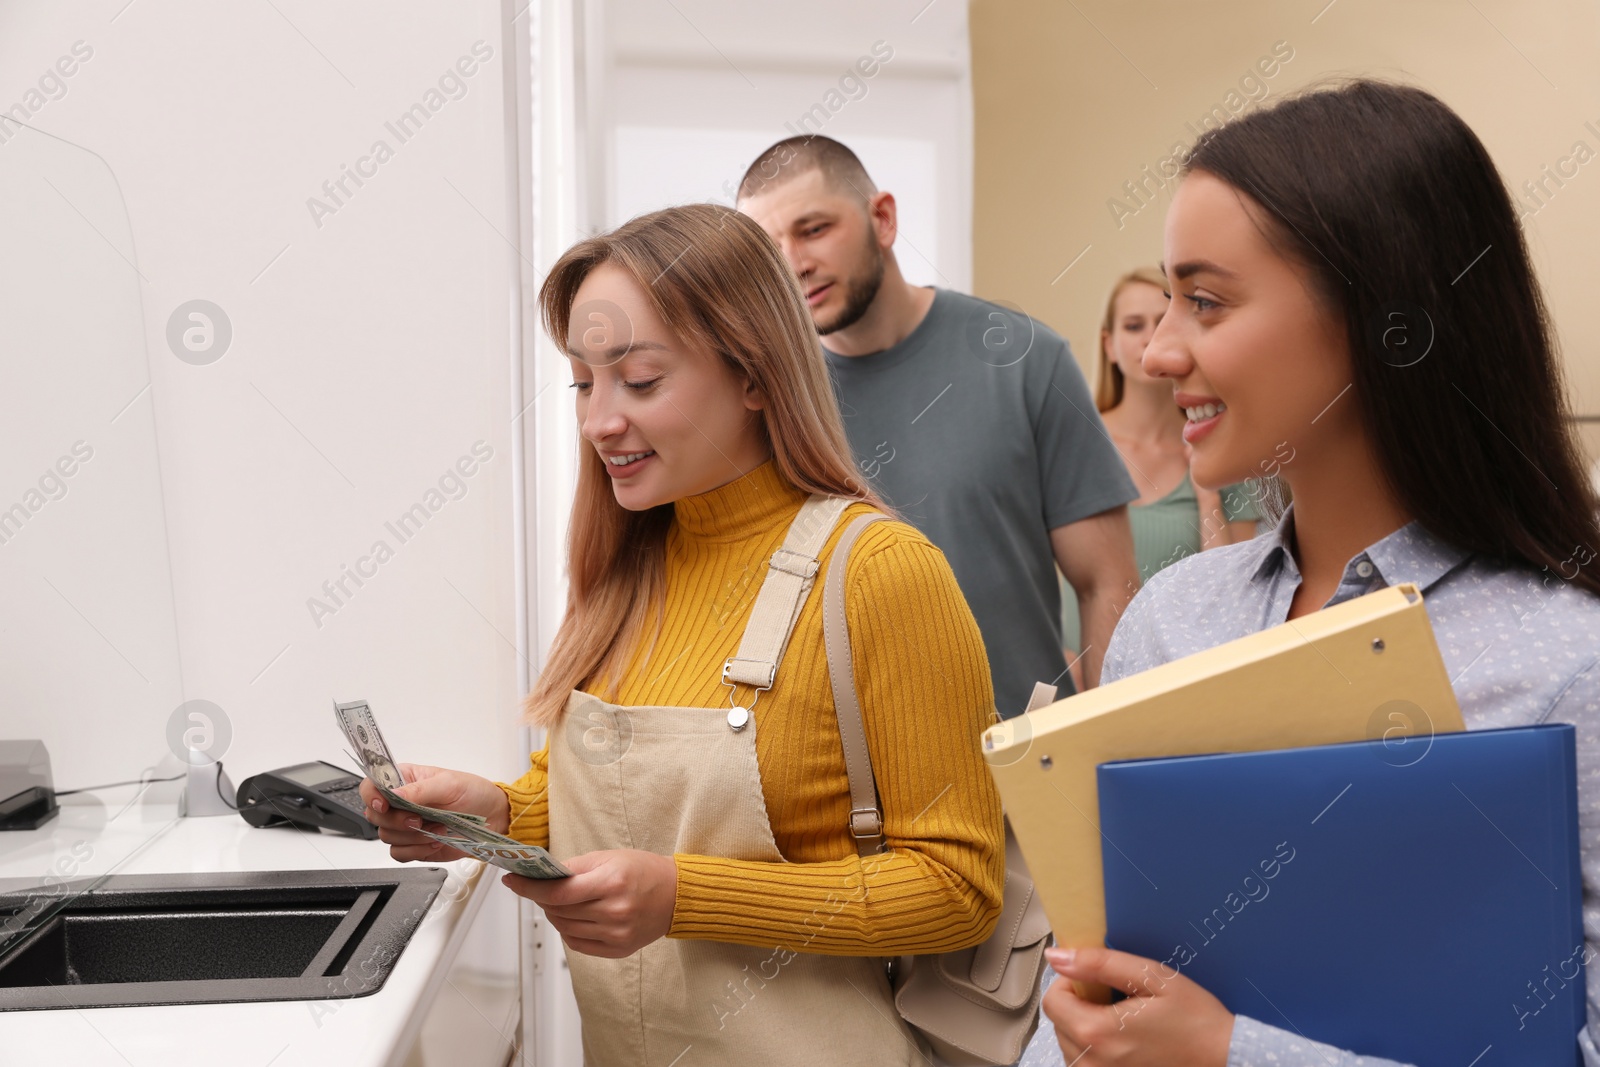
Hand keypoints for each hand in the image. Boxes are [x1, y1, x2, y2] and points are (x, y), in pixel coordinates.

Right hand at [358, 763, 511, 862]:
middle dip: (397, 821)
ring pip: (387, 836)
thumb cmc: (473, 793)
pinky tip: (435, 842)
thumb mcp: (448, 784)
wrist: (491, 818)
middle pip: (375, 815)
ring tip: (438, 829)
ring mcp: (405, 825)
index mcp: (405, 780)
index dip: (371, 796)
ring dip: (413, 837)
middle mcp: (401, 803)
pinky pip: (399, 854)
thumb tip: (394, 795)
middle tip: (420, 820)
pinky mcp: (414, 844)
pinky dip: (417, 850)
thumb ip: (419, 790)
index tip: (384, 804)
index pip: (372, 785)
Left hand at [501, 849, 676, 958]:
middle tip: (539, 888)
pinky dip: (567, 930)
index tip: (512, 881)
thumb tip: (541, 876)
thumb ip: (574, 867)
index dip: (530, 889)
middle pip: (559, 912)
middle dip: (542, 899)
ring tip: (559, 902)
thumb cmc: (644, 871)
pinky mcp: (618, 949)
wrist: (676, 895)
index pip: (558, 893)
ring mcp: (616, 933)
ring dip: (554, 915)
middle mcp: (614, 911)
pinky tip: (573, 918)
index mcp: (611, 883)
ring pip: (565, 928)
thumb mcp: (609, 857)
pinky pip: (577, 943)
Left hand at [1042, 946, 1233, 1065]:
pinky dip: (1096, 1047)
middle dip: (1079, 1004)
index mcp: (1098, 1033)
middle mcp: (1093, 1063)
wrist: (1224, 1058)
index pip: (1052, 1000)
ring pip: (1070, 1043)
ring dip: (1086, 1026)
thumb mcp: (1151, 977)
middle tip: (1117, 1000)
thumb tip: (1058, 957)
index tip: (1097, 981)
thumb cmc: (1195, 1020)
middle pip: (1059, 1022)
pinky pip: (1085, 1062)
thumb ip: (1099, 964)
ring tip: (1124, 1021)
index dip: (1071, 982)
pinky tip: (1125, 1039)